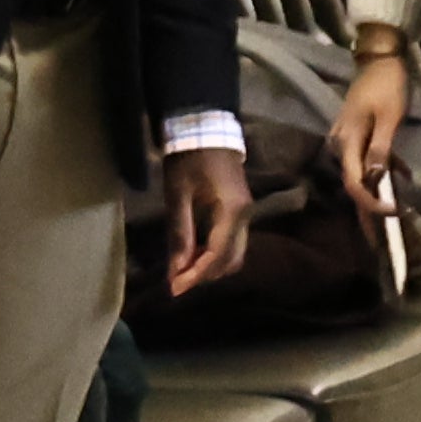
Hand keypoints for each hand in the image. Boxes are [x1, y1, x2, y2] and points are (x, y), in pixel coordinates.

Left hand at [159, 148, 252, 296]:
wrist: (206, 131)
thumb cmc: (188, 160)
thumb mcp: (177, 196)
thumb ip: (179, 234)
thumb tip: (176, 269)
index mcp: (232, 212)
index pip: (217, 255)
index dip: (196, 276)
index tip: (174, 289)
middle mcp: (245, 218)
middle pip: (230, 261)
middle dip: (204, 275)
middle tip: (175, 281)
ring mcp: (246, 215)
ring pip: (234, 255)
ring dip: (210, 267)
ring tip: (182, 269)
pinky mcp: (240, 213)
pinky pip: (232, 243)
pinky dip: (214, 255)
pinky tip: (193, 253)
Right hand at [322, 40, 408, 215]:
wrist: (380, 58)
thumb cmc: (387, 86)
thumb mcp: (390, 118)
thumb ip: (381, 149)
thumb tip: (376, 179)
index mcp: (347, 141)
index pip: (353, 183)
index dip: (370, 203)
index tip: (393, 213)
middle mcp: (341, 144)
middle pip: (353, 182)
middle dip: (369, 208)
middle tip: (383, 235)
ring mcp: (347, 138)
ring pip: (361, 172)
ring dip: (378, 189)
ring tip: (396, 209)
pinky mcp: (357, 133)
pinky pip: (367, 158)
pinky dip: (383, 168)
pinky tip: (402, 174)